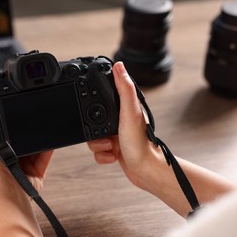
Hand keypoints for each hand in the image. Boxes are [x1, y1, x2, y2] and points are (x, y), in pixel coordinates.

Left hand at [0, 96, 52, 190]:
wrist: (9, 194)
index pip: (5, 129)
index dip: (12, 118)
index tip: (18, 107)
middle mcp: (10, 157)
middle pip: (23, 138)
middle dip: (29, 129)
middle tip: (35, 117)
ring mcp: (24, 166)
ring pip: (35, 147)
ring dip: (41, 138)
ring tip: (44, 126)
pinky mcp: (36, 174)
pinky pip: (45, 158)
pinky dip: (50, 149)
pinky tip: (52, 139)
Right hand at [87, 62, 162, 189]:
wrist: (146, 170)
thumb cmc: (141, 143)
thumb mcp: (130, 112)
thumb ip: (124, 89)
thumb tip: (119, 66)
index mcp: (126, 108)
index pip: (105, 95)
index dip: (95, 97)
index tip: (91, 103)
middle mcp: (120, 120)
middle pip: (93, 118)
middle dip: (94, 130)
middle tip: (107, 135)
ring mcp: (116, 134)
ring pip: (93, 136)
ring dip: (98, 145)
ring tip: (111, 146)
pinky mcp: (113, 148)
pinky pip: (97, 150)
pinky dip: (102, 155)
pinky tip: (113, 156)